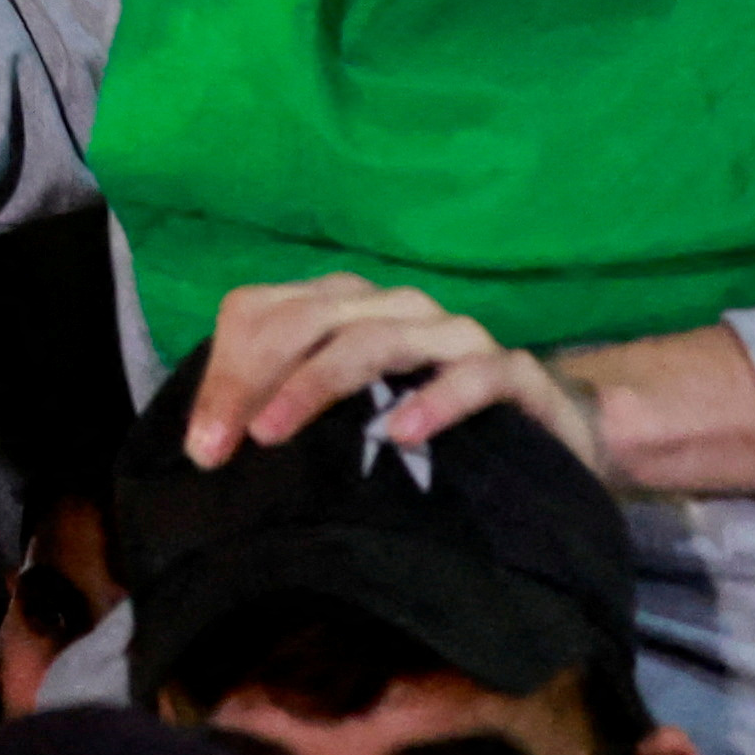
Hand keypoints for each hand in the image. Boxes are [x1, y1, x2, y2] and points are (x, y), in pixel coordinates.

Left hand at [184, 274, 611, 487]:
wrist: (551, 438)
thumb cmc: (428, 429)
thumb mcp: (345, 421)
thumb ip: (284, 414)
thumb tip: (204, 448)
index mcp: (343, 307)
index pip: (262, 313)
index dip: (225, 374)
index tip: (203, 447)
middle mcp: (394, 307)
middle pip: (309, 320)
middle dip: (256, 379)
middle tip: (228, 445)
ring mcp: (454, 334)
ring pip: (375, 337)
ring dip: (319, 381)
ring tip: (279, 431)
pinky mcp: (513, 371)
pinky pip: (472, 374)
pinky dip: (432, 400)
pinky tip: (399, 432)